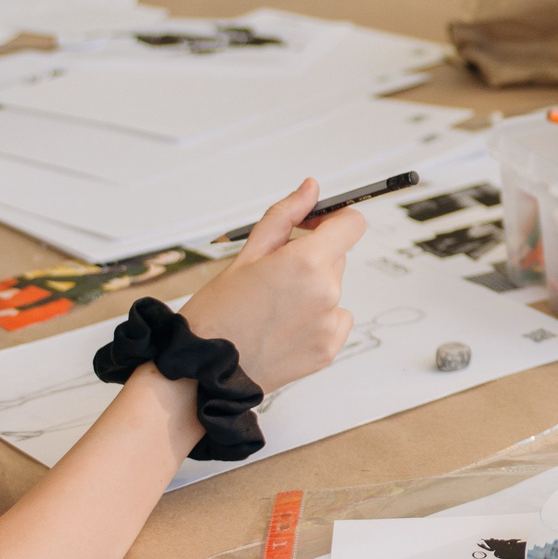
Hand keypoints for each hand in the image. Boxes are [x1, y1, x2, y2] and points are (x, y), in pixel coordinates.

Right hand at [177, 179, 363, 392]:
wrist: (205, 370)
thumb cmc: (218, 312)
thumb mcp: (247, 254)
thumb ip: (286, 216)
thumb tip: (311, 188)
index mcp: (306, 263)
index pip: (352, 225)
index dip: (334, 219)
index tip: (315, 226)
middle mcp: (326, 293)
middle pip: (337, 257)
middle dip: (312, 258)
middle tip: (272, 276)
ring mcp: (330, 324)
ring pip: (333, 289)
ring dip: (312, 289)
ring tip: (272, 307)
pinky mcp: (329, 348)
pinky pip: (335, 319)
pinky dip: (316, 319)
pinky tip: (283, 327)